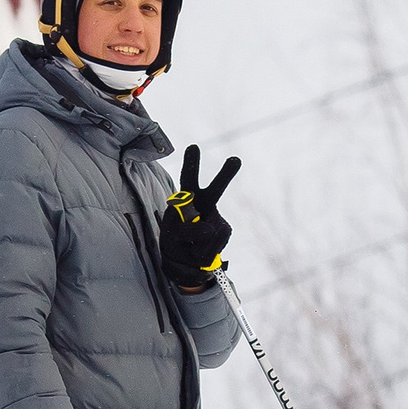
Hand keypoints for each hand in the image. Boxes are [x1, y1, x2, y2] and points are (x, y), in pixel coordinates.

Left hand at [159, 146, 240, 290]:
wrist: (188, 262)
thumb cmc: (176, 242)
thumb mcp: (172, 237)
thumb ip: (185, 231)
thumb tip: (207, 229)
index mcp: (185, 199)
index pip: (187, 179)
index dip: (191, 164)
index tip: (194, 146)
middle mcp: (203, 202)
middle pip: (216, 189)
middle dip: (225, 175)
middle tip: (235, 160)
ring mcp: (215, 216)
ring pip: (210, 232)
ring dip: (198, 246)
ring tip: (191, 247)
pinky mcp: (224, 229)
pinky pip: (214, 244)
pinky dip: (205, 253)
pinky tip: (201, 252)